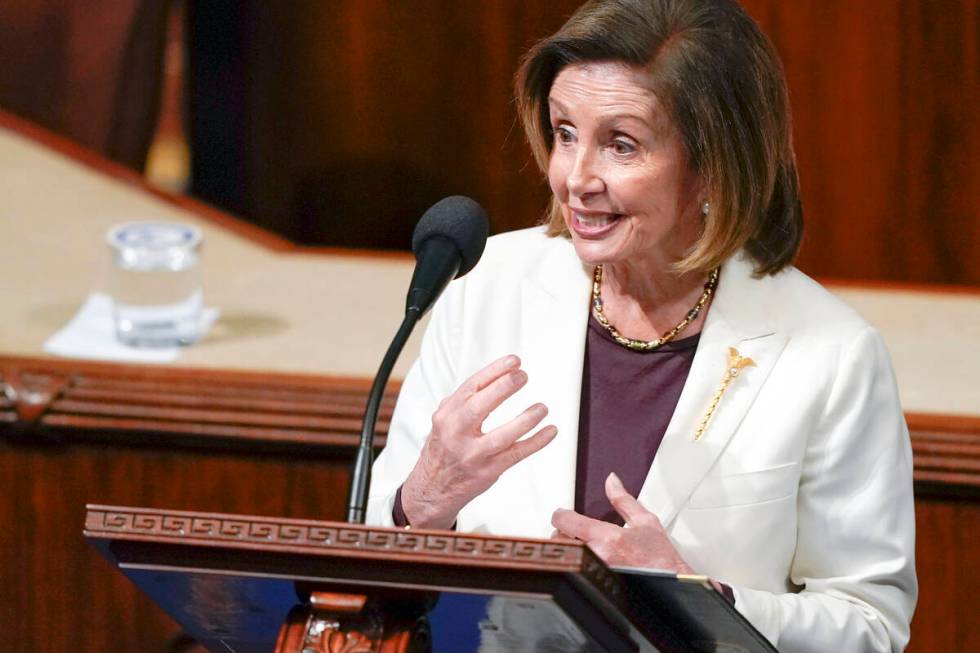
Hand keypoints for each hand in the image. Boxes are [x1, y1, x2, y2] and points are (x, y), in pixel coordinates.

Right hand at [401, 354, 557, 528]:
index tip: (514, 361)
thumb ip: (465, 400)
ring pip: (502, 436)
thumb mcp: (445, 420)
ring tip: (542, 408)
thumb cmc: (443, 450)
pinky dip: (535, 442)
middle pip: (480, 406)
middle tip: (523, 376)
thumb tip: (497, 375)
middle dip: (503, 388)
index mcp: (447, 415)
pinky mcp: (487, 472)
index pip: (471, 386)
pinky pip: (516, 454)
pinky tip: (550, 431)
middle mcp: (456, 433)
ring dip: (525, 420)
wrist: (431, 489)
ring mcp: (472, 455)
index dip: (494, 371)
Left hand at [551, 473, 693, 573]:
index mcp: (608, 538)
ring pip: (566, 558)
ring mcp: (594, 573)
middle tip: (572, 532)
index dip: (561, 515)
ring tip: (580, 547)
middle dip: (563, 534)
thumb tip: (612, 481)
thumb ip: (623, 500)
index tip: (562, 515)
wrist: (672, 587)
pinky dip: (577, 565)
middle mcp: (597, 557)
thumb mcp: (646, 522)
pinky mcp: (595, 586)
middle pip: (559, 541)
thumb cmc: (661, 559)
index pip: (566, 521)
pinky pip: (576, 572)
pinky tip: (588, 563)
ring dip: (569, 550)